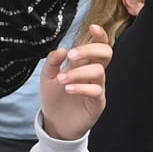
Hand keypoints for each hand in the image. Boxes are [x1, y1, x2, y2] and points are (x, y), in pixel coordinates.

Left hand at [37, 25, 111, 141]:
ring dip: (79, 72)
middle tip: (72, 55)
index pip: (98, 46)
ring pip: (99, 72)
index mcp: (84, 64)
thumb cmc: (54, 98)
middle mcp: (93, 74)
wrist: (55, 123)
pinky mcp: (97, 103)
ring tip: (62, 80)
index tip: (93, 28)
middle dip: (90, 49)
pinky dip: (82, 87)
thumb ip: (52, 62)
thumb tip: (62, 49)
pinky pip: (96, 90)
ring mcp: (97, 88)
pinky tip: (68, 89)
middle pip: (106, 54)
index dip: (100, 36)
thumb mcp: (47, 77)